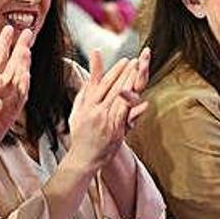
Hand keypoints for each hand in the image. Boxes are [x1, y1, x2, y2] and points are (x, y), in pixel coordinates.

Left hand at [0, 25, 32, 190]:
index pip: (0, 60)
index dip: (5, 44)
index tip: (11, 28)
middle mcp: (1, 92)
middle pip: (14, 66)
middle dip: (20, 50)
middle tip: (26, 33)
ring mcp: (5, 104)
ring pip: (18, 81)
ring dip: (23, 67)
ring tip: (25, 51)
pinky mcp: (7, 117)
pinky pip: (18, 100)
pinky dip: (22, 88)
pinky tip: (24, 76)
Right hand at [66, 50, 147, 169]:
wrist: (83, 158)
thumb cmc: (80, 135)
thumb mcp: (76, 112)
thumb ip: (84, 94)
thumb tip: (90, 79)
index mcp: (87, 105)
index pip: (101, 83)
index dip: (114, 71)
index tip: (124, 60)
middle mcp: (96, 111)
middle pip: (113, 88)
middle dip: (125, 73)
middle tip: (136, 61)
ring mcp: (106, 121)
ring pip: (120, 99)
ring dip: (131, 84)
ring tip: (140, 74)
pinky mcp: (115, 133)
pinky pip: (126, 117)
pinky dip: (135, 109)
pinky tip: (143, 101)